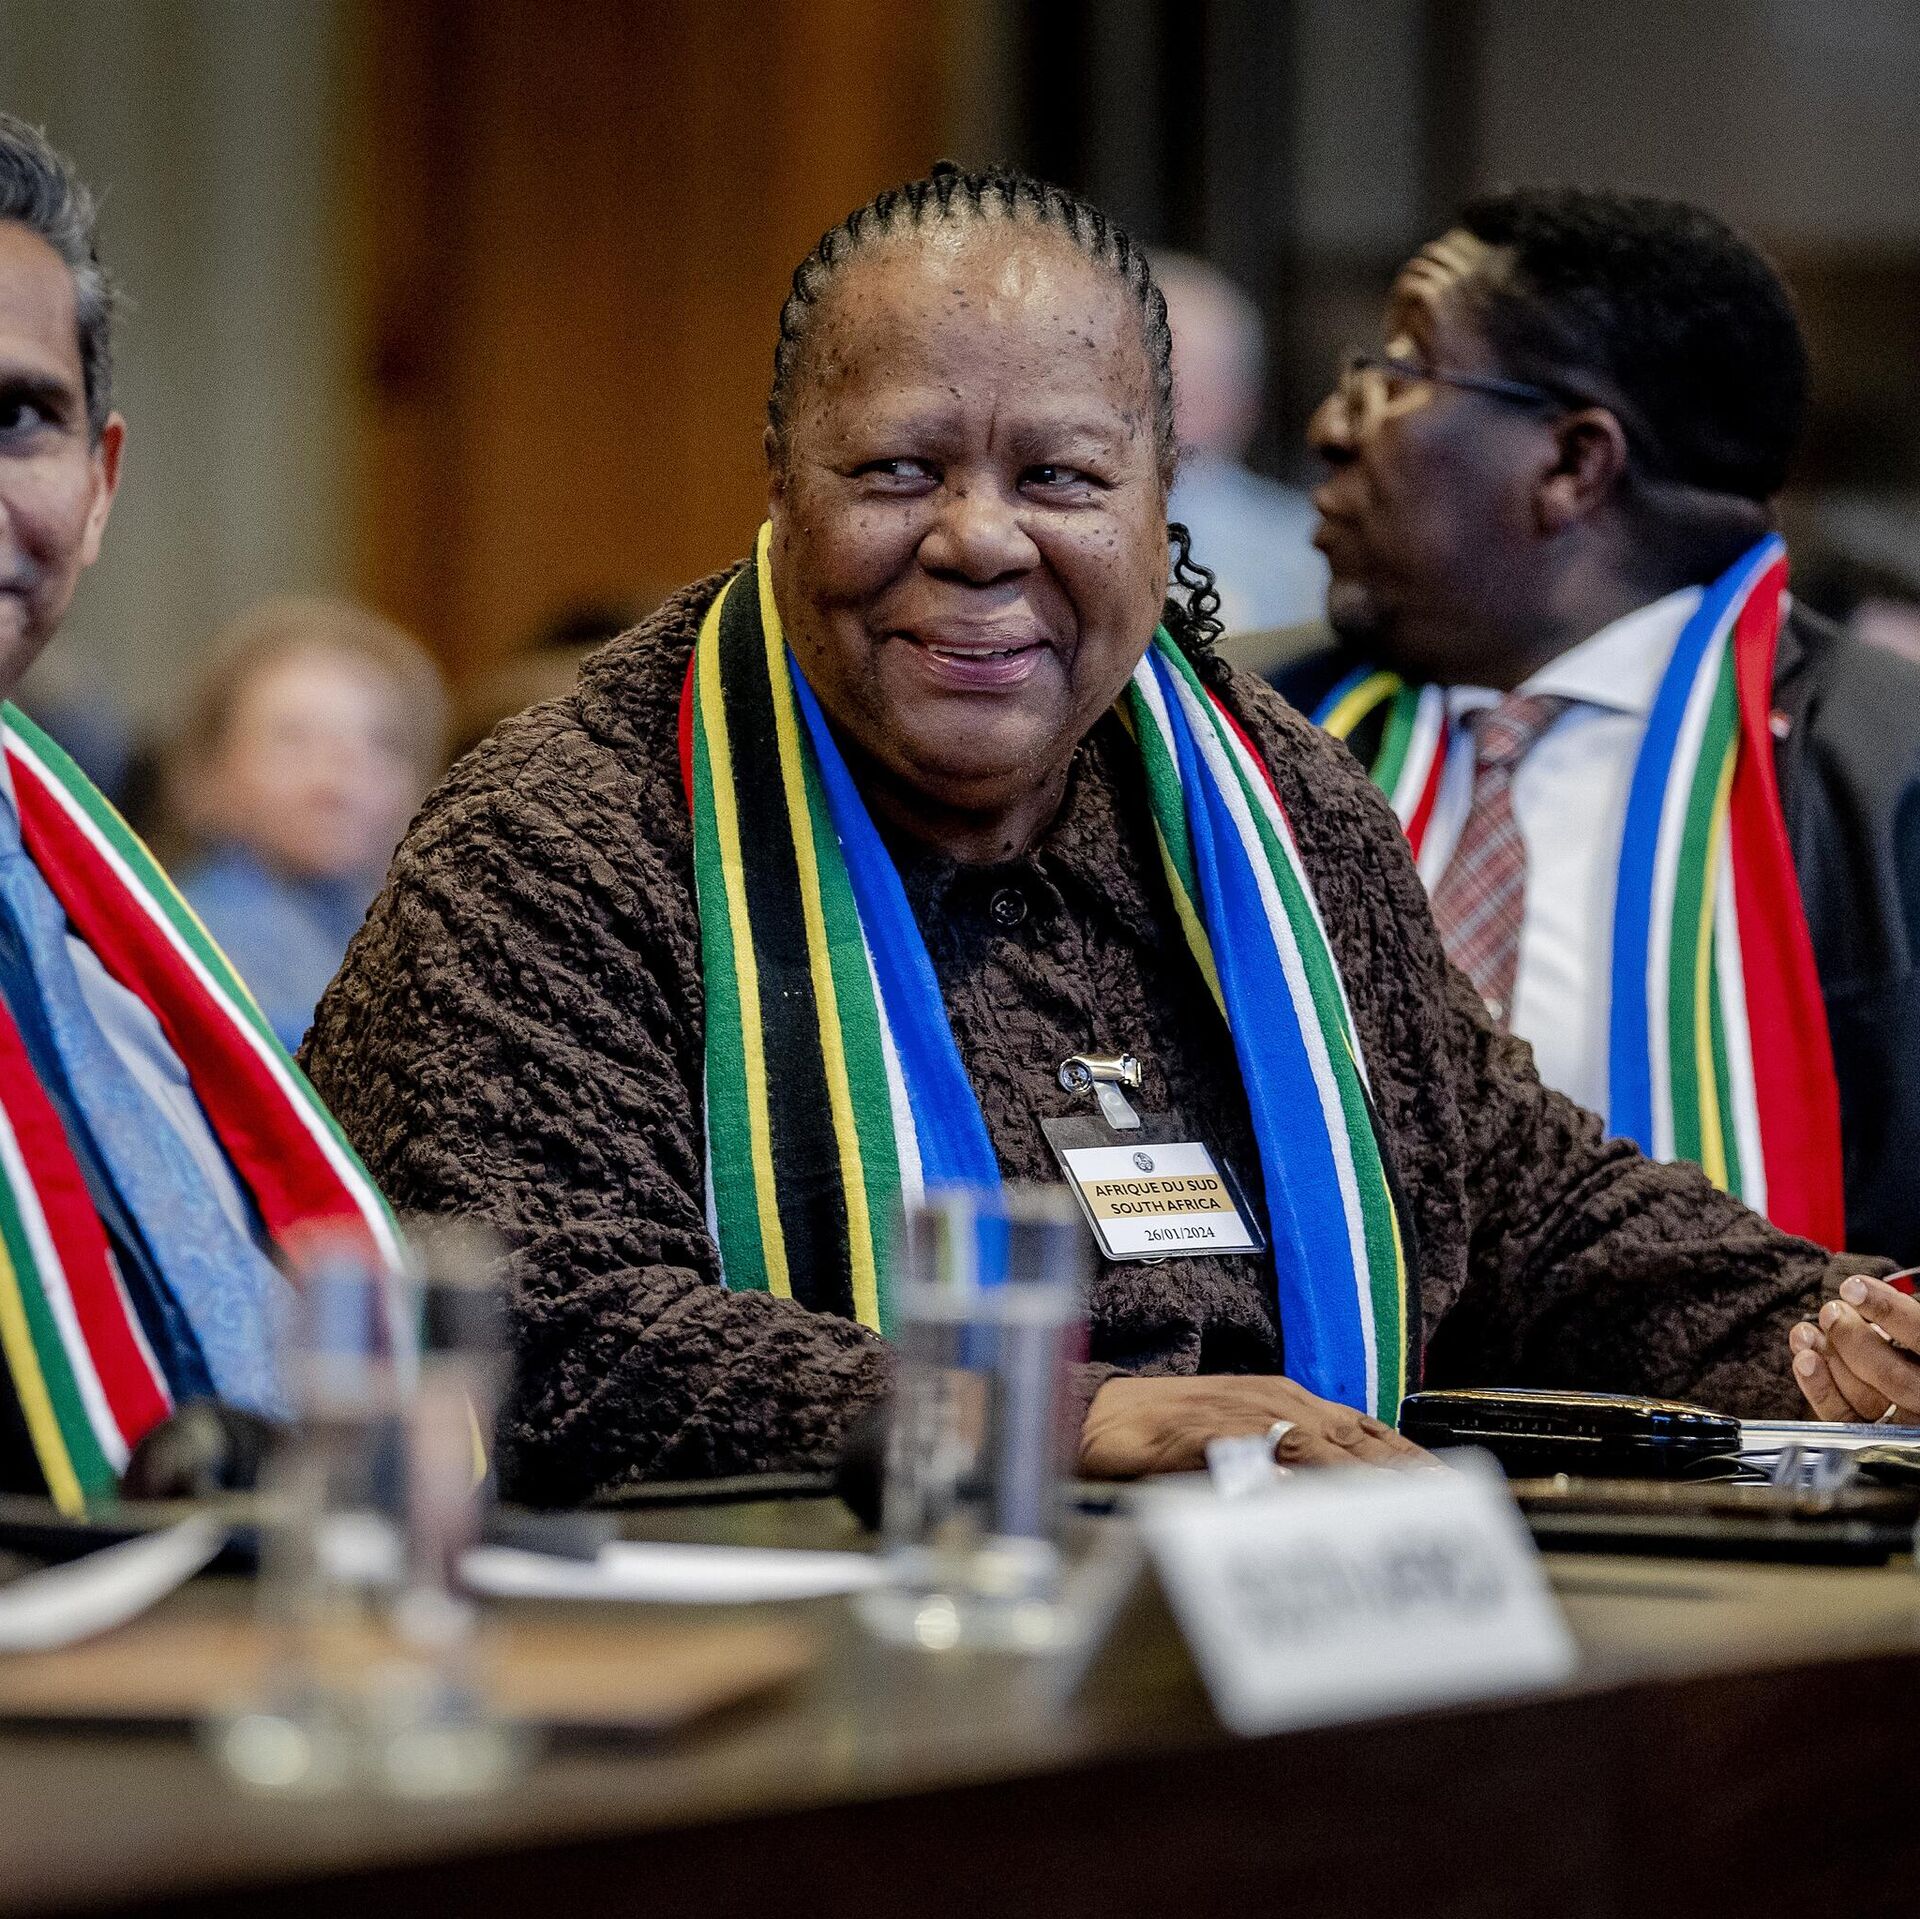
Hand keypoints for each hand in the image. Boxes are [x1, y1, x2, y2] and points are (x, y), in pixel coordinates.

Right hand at [1077, 1374, 1433, 1478]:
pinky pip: (1257, 1456)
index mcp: (1286, 1401)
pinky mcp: (1207, 1431)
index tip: (1451, 1489)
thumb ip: (1287, 1464)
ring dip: (1364, 1480)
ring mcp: (1243, 1413)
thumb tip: (1333, 1500)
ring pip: (1319, 1446)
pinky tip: (1316, 1504)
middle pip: (1356, 1437)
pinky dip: (1291, 1479)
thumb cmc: (1166, 1435)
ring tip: (1404, 1511)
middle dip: (1405, 1472)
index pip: (1365, 1429)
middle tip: (1450, 1508)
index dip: (1410, 1458)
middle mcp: (1274, 1400)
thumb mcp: (1240, 1444)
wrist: (1101, 1416)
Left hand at [1789, 1275, 1919, 1422]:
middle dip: (1851, 1339)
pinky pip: (1845, 1418)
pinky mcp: (1874, 1438)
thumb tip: (1862, 1291)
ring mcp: (1905, 1422)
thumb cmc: (1914, 1352)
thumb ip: (1904, 1319)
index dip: (1889, 1311)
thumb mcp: (1914, 1334)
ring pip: (1866, 1398)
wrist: (1916, 1390)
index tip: (1854, 1287)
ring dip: (1828, 1358)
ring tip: (1807, 1330)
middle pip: (1893, 1376)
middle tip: (1830, 1311)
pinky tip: (1806, 1358)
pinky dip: (1819, 1387)